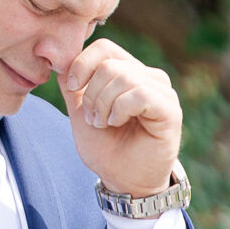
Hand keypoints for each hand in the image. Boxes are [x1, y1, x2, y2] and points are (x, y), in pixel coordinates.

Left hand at [61, 42, 181, 197]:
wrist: (124, 181)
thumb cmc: (107, 149)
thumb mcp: (80, 112)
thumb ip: (72, 85)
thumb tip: (59, 57)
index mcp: (129, 72)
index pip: (104, 47)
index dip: (82, 64)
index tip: (72, 87)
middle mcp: (149, 76)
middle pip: (109, 64)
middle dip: (91, 94)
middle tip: (93, 118)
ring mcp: (162, 91)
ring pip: (123, 77)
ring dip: (104, 105)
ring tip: (105, 124)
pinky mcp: (170, 109)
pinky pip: (141, 94)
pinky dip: (120, 110)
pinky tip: (118, 123)